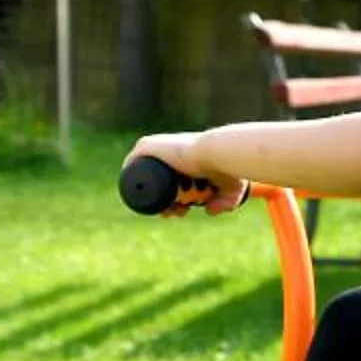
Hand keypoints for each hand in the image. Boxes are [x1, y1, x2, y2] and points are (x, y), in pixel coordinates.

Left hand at [125, 132, 246, 214]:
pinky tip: (135, 194)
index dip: (173, 200)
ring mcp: (156, 148)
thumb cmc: (229, 168)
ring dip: (148, 197)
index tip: (180, 212)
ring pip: (144, 178)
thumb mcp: (232, 188)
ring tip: (164, 210)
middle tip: (173, 214)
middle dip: (164, 203)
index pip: (171, 181)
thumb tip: (209, 211)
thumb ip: (226, 201)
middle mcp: (168, 151)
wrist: (219, 155)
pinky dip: (129, 179)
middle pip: (156, 183)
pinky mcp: (146, 147)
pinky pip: (130, 165)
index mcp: (185, 157)